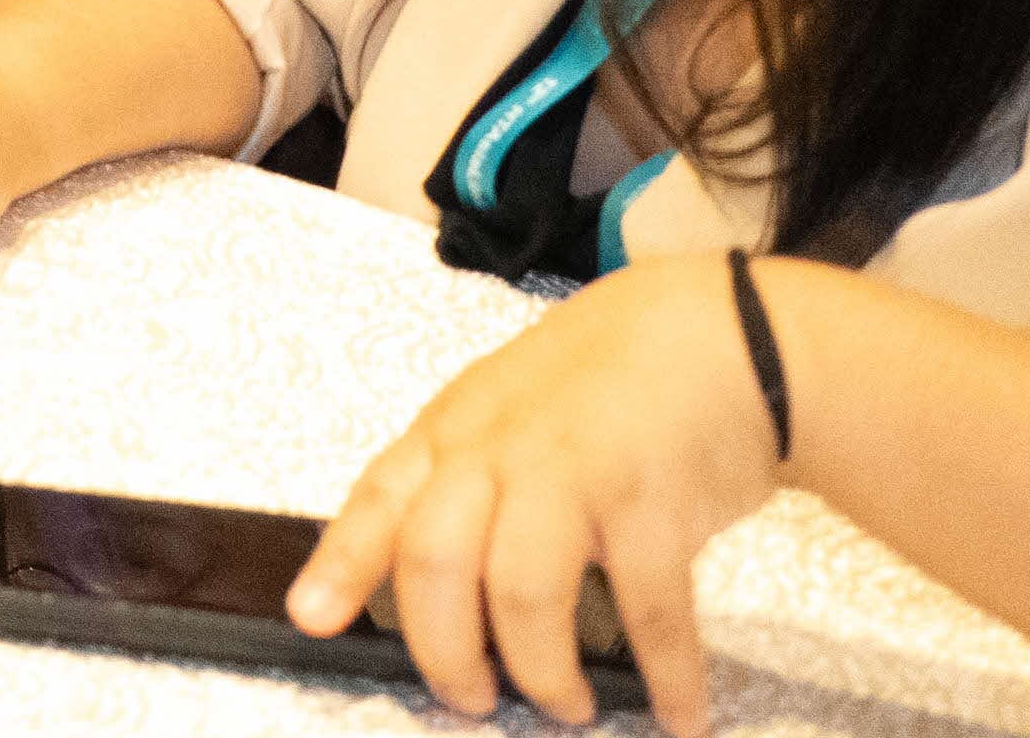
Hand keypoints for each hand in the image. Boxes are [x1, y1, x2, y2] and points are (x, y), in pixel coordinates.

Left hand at [289, 263, 781, 731]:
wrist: (718, 328)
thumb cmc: (611, 379)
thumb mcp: (509, 409)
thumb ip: (469, 475)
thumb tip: (443, 575)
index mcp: (455, 431)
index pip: (379, 500)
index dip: (341, 564)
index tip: (311, 618)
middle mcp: (498, 451)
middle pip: (437, 562)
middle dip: (445, 650)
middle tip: (471, 700)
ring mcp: (573, 474)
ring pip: (524, 595)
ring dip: (542, 671)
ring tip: (567, 708)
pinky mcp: (653, 502)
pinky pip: (650, 610)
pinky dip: (667, 675)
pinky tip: (679, 713)